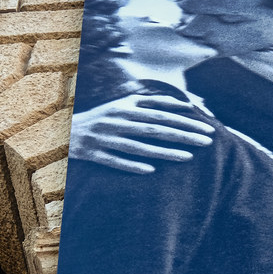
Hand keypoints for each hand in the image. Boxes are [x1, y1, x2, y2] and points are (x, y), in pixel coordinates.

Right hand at [69, 94, 215, 173]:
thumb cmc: (103, 118)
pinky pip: (116, 161)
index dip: (185, 119)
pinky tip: (151, 171)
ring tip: (188, 157)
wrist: (65, 131)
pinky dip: (132, 165)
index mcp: (126, 107)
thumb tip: (184, 104)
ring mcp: (106, 138)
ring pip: (139, 146)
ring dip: (164, 152)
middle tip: (208, 141)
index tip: (207, 126)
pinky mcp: (95, 154)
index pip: (161, 113)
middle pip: (156, 129)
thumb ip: (152, 102)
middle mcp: (117, 120)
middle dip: (183, 134)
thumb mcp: (124, 105)